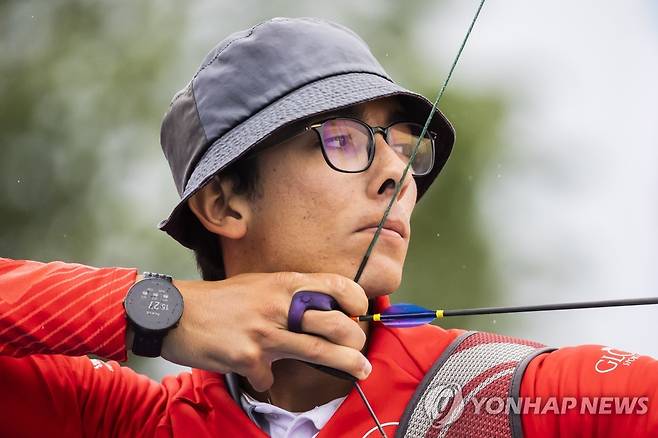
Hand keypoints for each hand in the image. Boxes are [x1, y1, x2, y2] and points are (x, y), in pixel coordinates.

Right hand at [159, 272, 370, 391]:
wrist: (174, 312)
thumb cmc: (220, 300)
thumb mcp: (258, 285)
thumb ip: (289, 296)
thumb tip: (321, 311)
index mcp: (283, 283)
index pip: (335, 285)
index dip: (356, 299)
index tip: (361, 311)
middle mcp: (279, 305)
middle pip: (334, 324)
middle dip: (356, 340)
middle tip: (361, 349)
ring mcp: (265, 333)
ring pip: (318, 351)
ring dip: (347, 364)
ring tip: (361, 370)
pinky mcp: (249, 358)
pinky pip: (270, 376)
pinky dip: (265, 376)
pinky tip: (252, 367)